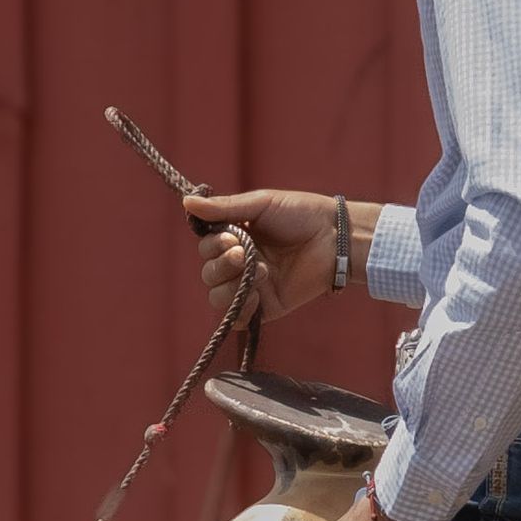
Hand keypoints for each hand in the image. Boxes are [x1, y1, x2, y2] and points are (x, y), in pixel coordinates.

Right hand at [182, 190, 378, 322]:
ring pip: (217, 297)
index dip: (212, 246)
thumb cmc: (300, 214)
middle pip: (208, 274)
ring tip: (260, 270)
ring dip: (231, 285)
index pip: (206, 249)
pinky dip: (241, 308)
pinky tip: (257, 294)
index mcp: (235, 238)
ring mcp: (252, 287)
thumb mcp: (260, 204)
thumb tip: (186, 202)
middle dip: (221, 265)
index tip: (231, 236)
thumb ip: (224, 208)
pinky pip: (239, 318)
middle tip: (244, 254)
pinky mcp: (267, 307)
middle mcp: (240, 264)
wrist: (334, 237)